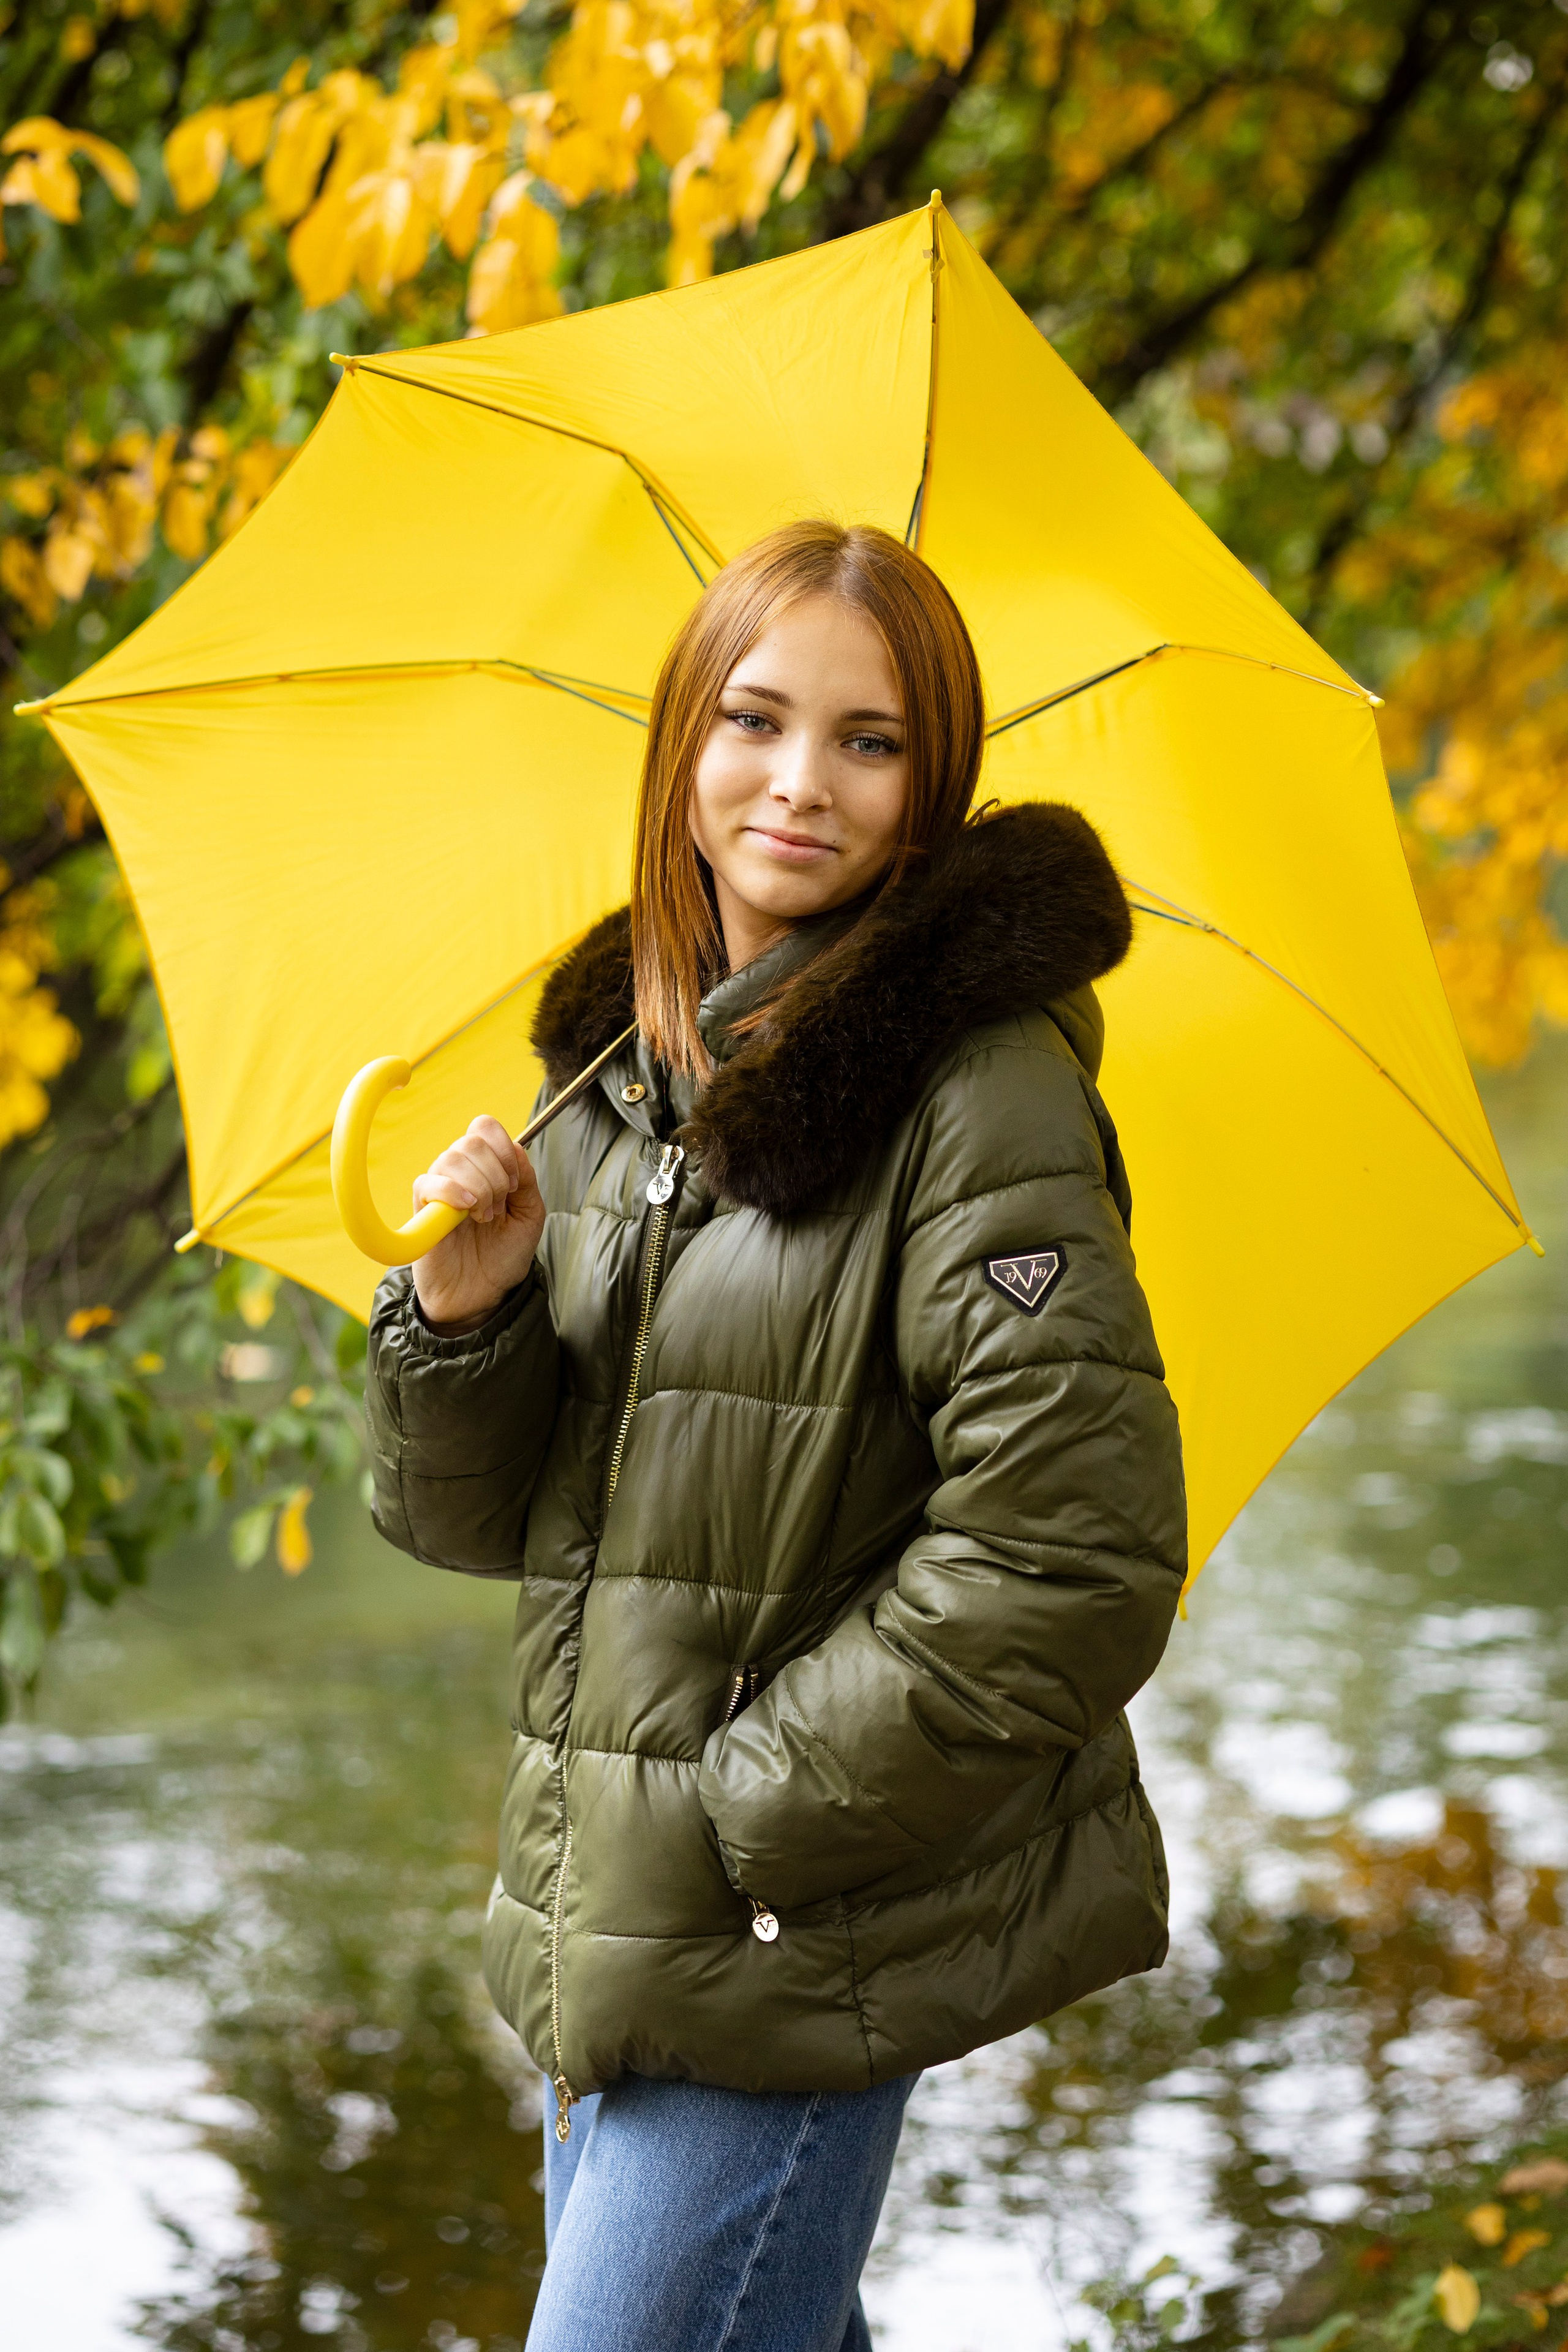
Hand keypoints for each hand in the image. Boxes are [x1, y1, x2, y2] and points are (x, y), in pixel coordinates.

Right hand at [410, 1115, 544, 1328]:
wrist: (483, 1295)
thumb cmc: (504, 1255)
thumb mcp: (530, 1216)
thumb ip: (527, 1181)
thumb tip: (516, 1147)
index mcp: (485, 1168)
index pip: (484, 1128)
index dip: (503, 1146)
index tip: (515, 1182)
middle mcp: (460, 1173)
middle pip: (471, 1142)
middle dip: (495, 1174)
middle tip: (499, 1207)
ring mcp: (439, 1190)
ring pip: (450, 1159)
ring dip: (478, 1186)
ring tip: (484, 1217)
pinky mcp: (421, 1211)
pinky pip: (426, 1183)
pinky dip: (451, 1191)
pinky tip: (467, 1210)